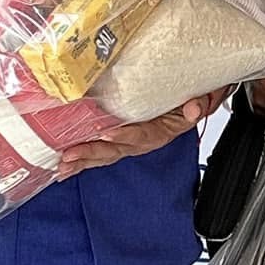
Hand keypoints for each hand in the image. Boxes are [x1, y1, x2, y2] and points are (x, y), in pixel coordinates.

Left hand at [56, 88, 231, 178]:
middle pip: (117, 150)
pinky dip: (83, 159)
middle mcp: (144, 140)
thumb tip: (193, 108)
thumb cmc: (190, 98)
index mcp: (162, 130)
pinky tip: (65, 165)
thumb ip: (199, 103)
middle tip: (70, 156)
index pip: (143, 135)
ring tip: (62, 167)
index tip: (106, 134)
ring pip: (106, 154)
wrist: (191, 101)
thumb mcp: (202, 98)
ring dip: (83, 161)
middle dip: (93, 154)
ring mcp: (131, 142)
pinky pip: (101, 152)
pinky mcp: (121, 140)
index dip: (125, 135)